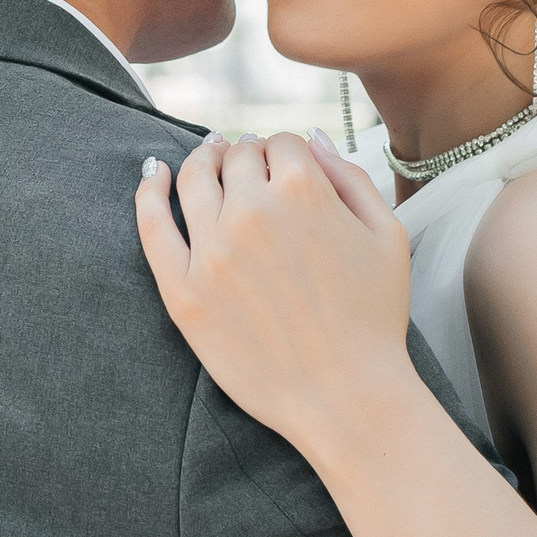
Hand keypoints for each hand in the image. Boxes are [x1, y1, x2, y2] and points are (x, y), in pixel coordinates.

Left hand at [135, 131, 416, 455]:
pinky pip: (153, 226)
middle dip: (245, 156)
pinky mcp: (184, 291)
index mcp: (304, 190)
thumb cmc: (374, 320)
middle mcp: (252, 211)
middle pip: (236, 156)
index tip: (284, 169)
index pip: (281, 143)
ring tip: (206, 163)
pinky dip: (148, 192)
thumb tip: (314, 139)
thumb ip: (351, 176)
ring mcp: (212, 251)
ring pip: (194, 179)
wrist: (345, 396)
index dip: (285, 153)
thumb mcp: (388, 236)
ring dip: (202, 163)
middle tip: (246, 168)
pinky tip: (154, 177)